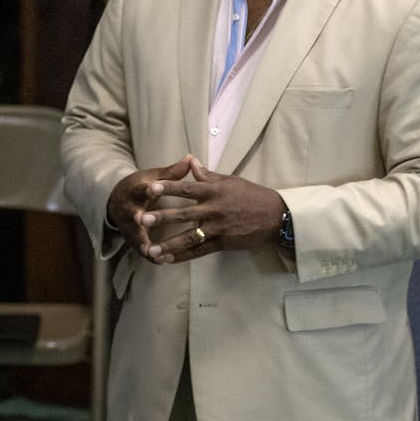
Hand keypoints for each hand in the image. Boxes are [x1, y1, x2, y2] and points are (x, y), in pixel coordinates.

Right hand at [105, 156, 194, 256]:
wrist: (115, 201)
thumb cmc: (140, 188)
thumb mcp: (152, 178)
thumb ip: (172, 173)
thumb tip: (190, 159)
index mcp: (135, 191)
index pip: (140, 189)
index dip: (146, 189)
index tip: (152, 189)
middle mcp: (129, 209)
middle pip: (133, 214)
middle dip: (137, 218)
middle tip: (141, 220)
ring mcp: (129, 226)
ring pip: (136, 235)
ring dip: (143, 243)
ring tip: (154, 251)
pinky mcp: (132, 240)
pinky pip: (141, 250)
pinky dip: (151, 256)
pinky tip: (162, 261)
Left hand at [138, 156, 285, 263]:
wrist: (276, 216)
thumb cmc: (251, 195)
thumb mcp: (230, 181)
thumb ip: (207, 174)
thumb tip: (190, 160)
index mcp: (214, 192)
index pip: (187, 189)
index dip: (169, 188)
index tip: (151, 187)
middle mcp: (214, 210)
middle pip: (184, 214)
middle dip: (163, 217)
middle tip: (143, 220)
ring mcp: (218, 228)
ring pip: (190, 237)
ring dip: (170, 244)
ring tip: (151, 250)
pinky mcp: (223, 243)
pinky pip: (200, 251)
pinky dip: (183, 256)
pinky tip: (167, 259)